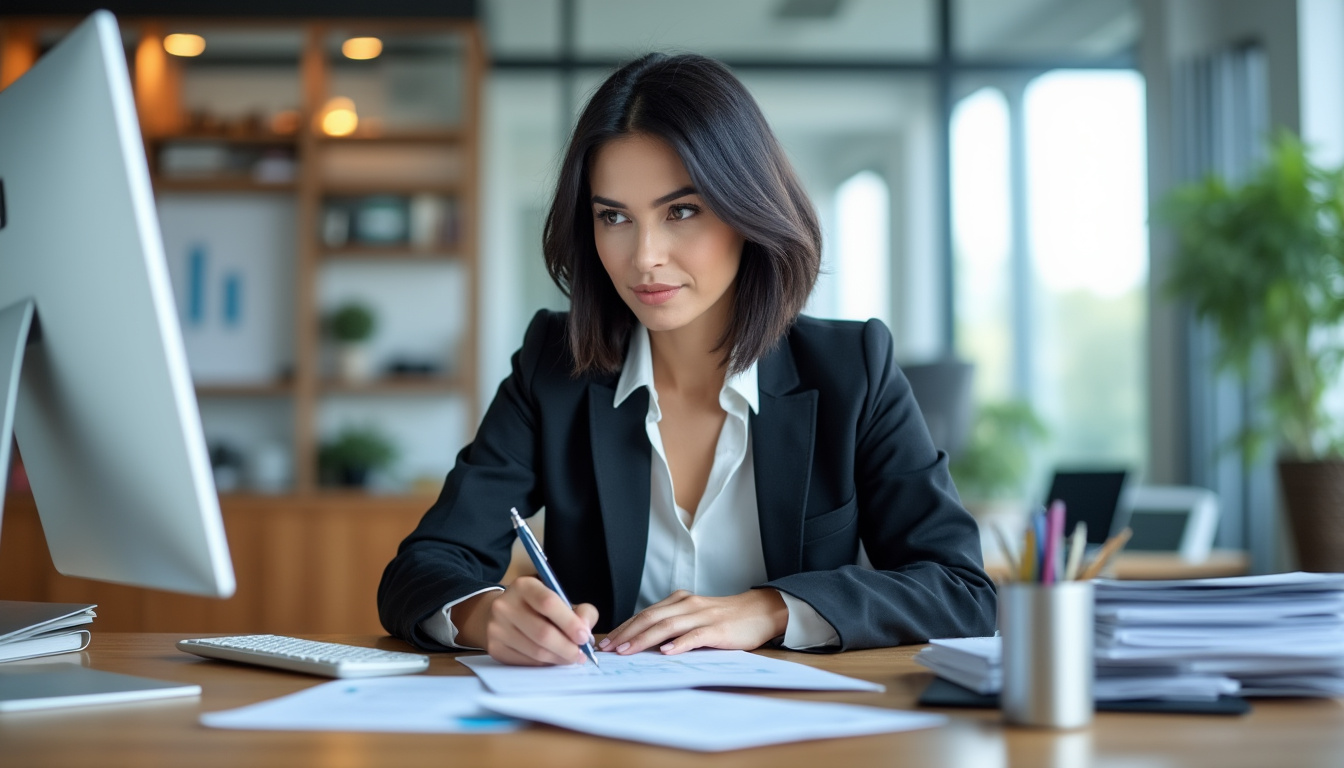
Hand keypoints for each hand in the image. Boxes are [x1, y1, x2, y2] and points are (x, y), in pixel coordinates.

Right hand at [464, 577, 598, 665]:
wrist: (499, 613)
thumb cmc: (536, 607)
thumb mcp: (559, 598)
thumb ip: (581, 611)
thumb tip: (586, 631)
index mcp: (524, 586)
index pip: (548, 603)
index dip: (570, 622)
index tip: (584, 637)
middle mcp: (505, 605)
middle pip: (542, 633)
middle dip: (567, 647)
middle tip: (581, 655)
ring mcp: (497, 628)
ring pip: (536, 651)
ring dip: (558, 658)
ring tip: (570, 658)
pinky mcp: (494, 648)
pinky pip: (526, 662)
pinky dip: (544, 664)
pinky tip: (552, 659)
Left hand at [599, 589, 787, 655]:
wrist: (760, 611)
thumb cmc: (725, 618)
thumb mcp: (695, 617)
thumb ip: (673, 625)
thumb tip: (645, 644)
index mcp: (679, 601)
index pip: (645, 614)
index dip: (625, 628)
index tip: (608, 642)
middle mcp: (687, 605)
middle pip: (651, 618)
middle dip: (627, 634)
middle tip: (609, 648)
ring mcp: (702, 616)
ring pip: (667, 625)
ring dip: (644, 639)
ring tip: (628, 650)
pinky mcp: (717, 629)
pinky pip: (695, 636)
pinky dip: (679, 643)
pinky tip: (666, 652)